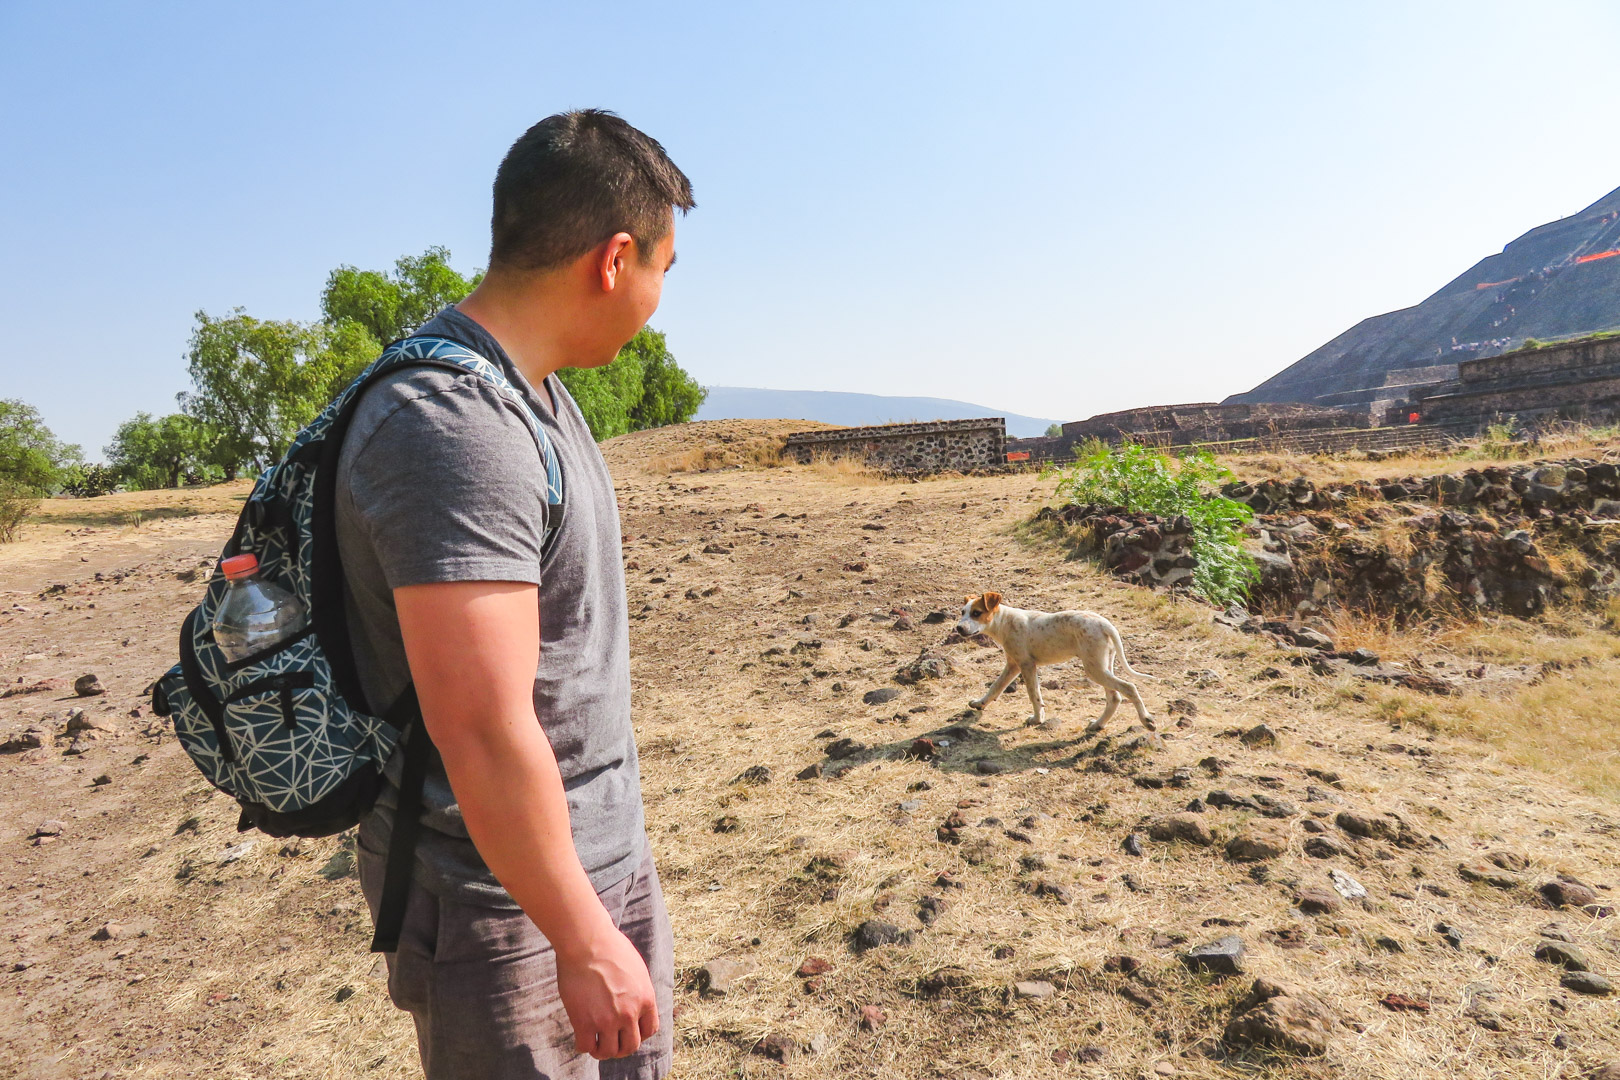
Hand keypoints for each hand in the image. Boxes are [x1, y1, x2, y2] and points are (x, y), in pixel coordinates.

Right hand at [556, 921, 659, 1059]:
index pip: (649, 1030)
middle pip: (630, 1046)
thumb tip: (633, 999)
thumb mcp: (636, 968)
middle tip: (611, 1040)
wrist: (587, 942)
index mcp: (646, 999)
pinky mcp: (584, 1022)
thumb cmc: (609, 947)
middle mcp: (629, 1013)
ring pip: (608, 1051)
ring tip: (596, 1042)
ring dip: (602, 1050)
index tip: (627, 1030)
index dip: (638, 1033)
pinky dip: (584, 1045)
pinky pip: (586, 1047)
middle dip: (621, 1046)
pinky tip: (581, 1036)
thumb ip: (637, 989)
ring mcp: (607, 1020)